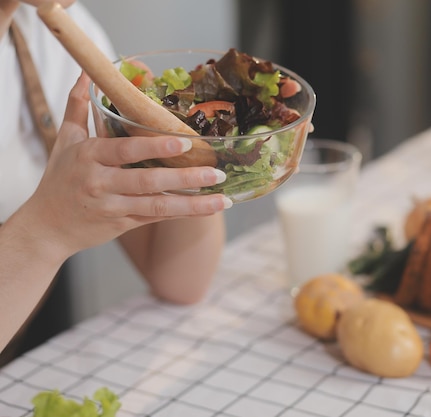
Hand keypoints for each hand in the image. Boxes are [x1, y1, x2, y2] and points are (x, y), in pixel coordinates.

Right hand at [16, 73, 229, 261]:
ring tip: (222, 200)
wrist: (47, 227)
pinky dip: (182, 213)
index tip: (184, 141)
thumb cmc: (59, 179)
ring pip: (157, 205)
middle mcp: (100, 183)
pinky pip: (156, 217)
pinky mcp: (122, 224)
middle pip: (147, 180)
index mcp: (89, 156)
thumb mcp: (65, 140)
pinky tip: (207, 209)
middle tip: (216, 172)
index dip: (155, 146)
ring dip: (192, 203)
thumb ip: (79, 107)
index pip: (125, 150)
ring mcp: (113, 207)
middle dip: (185, 177)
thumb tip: (85, 74)